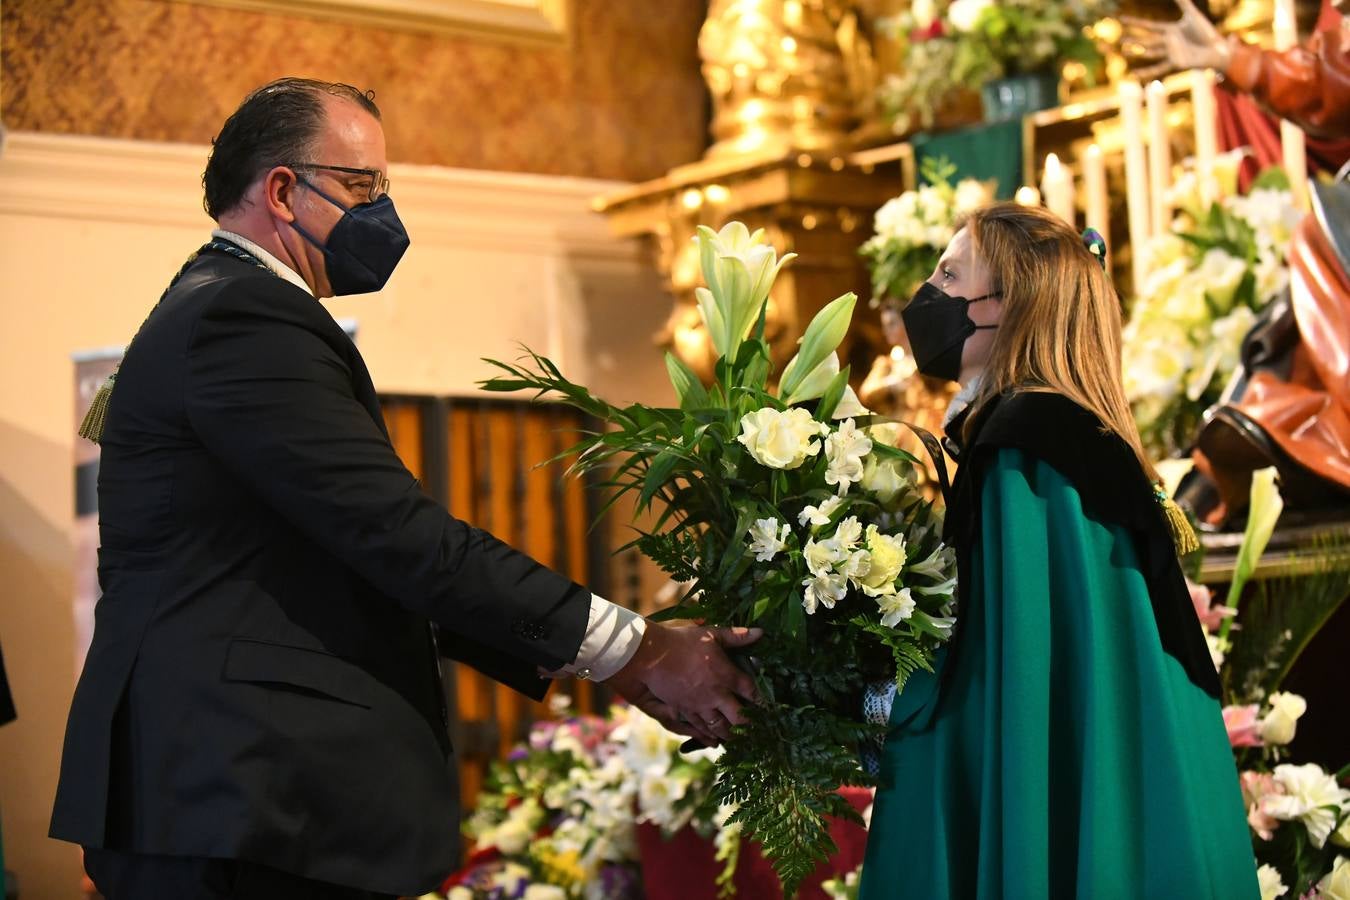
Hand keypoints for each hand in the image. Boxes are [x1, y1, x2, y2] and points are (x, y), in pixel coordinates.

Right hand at [604, 621, 761, 745]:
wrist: (651, 656)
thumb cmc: (682, 641)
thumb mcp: (711, 634)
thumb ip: (737, 636)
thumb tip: (761, 632)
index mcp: (726, 674)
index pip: (752, 692)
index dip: (762, 701)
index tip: (769, 708)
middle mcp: (716, 694)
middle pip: (740, 718)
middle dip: (750, 726)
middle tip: (758, 731)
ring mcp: (700, 705)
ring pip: (721, 727)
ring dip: (732, 735)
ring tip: (740, 740)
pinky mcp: (684, 711)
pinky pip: (700, 728)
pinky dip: (710, 736)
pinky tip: (715, 741)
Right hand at [1121, 0, 1229, 81]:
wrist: (1217, 48)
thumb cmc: (1206, 33)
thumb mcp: (1193, 15)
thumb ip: (1182, 3)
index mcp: (1170, 30)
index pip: (1149, 26)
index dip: (1135, 22)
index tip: (1122, 19)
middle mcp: (1167, 42)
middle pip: (1147, 40)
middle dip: (1133, 39)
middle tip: (1118, 38)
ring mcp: (1170, 53)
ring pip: (1149, 52)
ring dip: (1137, 51)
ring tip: (1123, 51)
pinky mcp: (1175, 63)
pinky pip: (1158, 68)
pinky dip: (1146, 72)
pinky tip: (1134, 75)